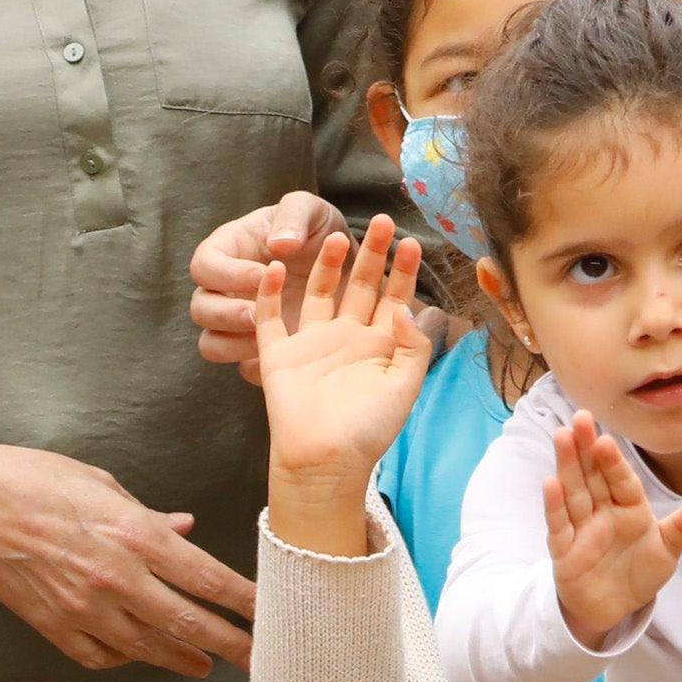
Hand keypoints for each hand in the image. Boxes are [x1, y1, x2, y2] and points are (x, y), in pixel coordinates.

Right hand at [0, 439, 255, 676]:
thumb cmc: (32, 481)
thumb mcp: (102, 484)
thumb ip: (148, 515)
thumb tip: (183, 529)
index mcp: (135, 537)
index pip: (207, 580)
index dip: (244, 602)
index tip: (267, 613)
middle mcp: (118, 580)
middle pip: (189, 624)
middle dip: (230, 644)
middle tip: (256, 658)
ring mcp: (85, 610)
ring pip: (149, 649)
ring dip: (183, 658)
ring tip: (205, 664)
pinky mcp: (56, 628)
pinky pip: (102, 656)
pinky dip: (125, 658)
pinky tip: (137, 654)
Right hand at [191, 195, 335, 372]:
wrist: (345, 267)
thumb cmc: (318, 232)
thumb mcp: (311, 211)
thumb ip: (293, 217)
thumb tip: (278, 246)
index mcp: (228, 251)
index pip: (204, 265)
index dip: (227, 273)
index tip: (263, 274)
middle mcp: (224, 290)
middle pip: (200, 309)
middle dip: (226, 314)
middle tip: (259, 314)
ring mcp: (238, 324)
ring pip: (211, 344)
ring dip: (233, 345)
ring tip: (267, 338)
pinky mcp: (256, 350)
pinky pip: (242, 368)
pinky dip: (256, 366)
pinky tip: (283, 358)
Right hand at [259, 215, 435, 504]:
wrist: (324, 462)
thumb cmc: (368, 430)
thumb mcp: (404, 387)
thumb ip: (412, 345)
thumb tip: (407, 306)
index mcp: (378, 346)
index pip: (394, 298)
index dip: (403, 271)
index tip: (411, 241)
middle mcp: (345, 338)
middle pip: (360, 286)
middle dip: (370, 254)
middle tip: (379, 220)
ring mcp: (311, 343)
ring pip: (319, 294)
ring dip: (327, 266)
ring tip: (336, 237)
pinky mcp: (279, 354)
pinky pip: (270, 317)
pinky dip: (269, 293)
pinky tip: (275, 268)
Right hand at [540, 416, 681, 652]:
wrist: (613, 607)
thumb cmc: (638, 571)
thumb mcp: (667, 550)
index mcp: (629, 506)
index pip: (622, 480)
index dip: (614, 461)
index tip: (606, 437)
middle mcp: (603, 511)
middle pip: (593, 476)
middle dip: (586, 448)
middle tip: (581, 416)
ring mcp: (582, 528)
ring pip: (574, 492)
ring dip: (567, 465)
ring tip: (562, 436)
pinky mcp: (565, 550)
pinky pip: (559, 525)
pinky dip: (555, 505)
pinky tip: (551, 482)